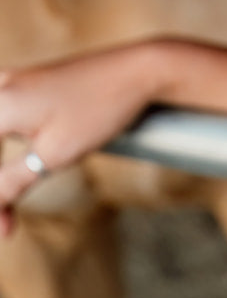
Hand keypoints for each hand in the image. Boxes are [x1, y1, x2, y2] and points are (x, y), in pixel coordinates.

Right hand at [0, 43, 160, 234]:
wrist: (142, 69)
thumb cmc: (100, 109)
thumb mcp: (52, 155)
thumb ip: (9, 184)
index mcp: (0, 103)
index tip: (5, 228)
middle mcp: (1, 85)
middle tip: (7, 221)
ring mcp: (15, 80)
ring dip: (1, 169)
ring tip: (10, 206)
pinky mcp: (29, 82)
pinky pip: (2, 116)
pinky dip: (6, 146)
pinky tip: (14, 170)